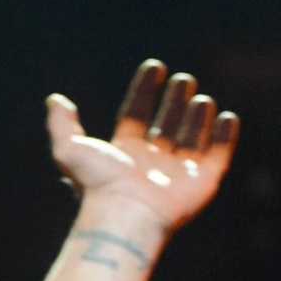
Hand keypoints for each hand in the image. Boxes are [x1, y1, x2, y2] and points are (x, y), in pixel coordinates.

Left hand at [46, 59, 239, 232]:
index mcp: (121, 155)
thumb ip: (61, 124)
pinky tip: (226, 117)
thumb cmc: (98, 182)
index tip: (155, 66)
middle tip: (183, 79)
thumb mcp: (70, 149)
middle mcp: (149, 164)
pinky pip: (217, 155)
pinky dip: (224, 136)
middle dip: (173, 102)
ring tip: (200, 98)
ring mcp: (176, 173)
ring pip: (190, 139)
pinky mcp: (201, 182)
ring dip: (197, 117)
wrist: (126, 213)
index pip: (134, 115)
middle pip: (164, 127)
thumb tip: (54, 100)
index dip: (143, 91)